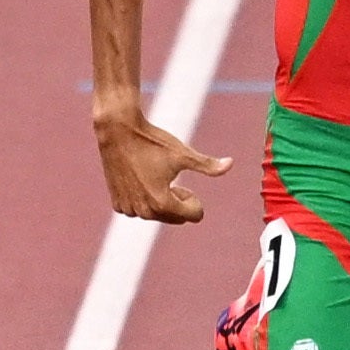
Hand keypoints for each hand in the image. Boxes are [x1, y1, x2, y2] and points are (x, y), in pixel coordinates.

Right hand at [94, 103, 230, 222]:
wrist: (117, 132)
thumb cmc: (152, 142)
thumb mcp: (183, 153)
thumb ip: (208, 165)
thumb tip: (231, 163)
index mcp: (162, 203)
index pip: (193, 216)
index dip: (193, 199)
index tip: (184, 184)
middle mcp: (144, 211)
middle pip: (175, 218)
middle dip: (177, 202)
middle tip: (169, 180)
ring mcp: (129, 209)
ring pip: (156, 215)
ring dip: (160, 201)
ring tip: (152, 178)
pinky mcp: (118, 205)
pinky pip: (139, 211)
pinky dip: (143, 199)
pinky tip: (139, 179)